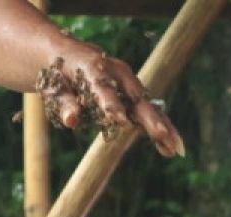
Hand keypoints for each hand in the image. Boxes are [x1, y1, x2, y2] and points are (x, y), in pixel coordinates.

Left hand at [37, 42, 184, 157]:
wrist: (68, 55)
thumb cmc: (57, 73)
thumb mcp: (53, 87)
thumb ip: (64, 103)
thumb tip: (71, 120)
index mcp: (93, 68)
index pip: (103, 88)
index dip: (112, 105)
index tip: (121, 122)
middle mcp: (117, 74)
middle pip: (136, 98)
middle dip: (149, 118)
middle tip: (161, 135)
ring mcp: (129, 84)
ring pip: (149, 106)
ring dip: (163, 126)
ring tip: (177, 148)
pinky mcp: (134, 95)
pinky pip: (150, 113)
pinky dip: (161, 128)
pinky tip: (171, 148)